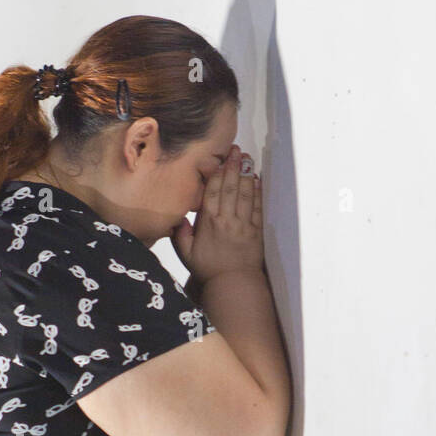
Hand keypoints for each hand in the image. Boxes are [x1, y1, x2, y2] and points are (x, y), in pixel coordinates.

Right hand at [170, 144, 263, 283]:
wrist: (232, 284)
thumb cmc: (208, 269)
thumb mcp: (186, 254)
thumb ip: (180, 234)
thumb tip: (178, 217)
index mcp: (209, 224)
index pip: (212, 193)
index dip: (216, 174)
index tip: (219, 159)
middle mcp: (227, 220)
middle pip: (230, 188)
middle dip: (233, 167)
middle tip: (235, 150)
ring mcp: (243, 224)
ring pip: (245, 194)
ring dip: (246, 175)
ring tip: (246, 158)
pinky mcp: (256, 230)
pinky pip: (257, 207)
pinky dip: (257, 192)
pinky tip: (256, 179)